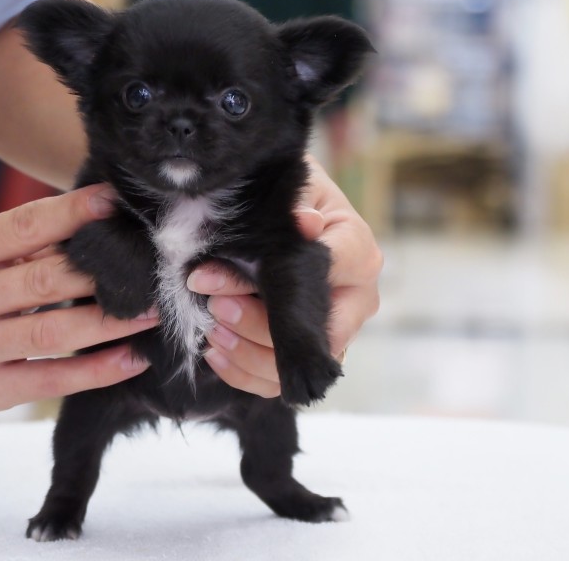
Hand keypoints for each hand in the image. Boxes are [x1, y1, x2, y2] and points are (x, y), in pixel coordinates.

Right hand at [0, 185, 156, 412]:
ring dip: (112, 322)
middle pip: (46, 281)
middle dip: (106, 275)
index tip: (116, 203)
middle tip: (154, 271)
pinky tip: (132, 359)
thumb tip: (97, 223)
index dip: (73, 213)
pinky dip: (97, 370)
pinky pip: (51, 379)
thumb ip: (24, 242)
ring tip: (152, 313)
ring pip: (54, 332)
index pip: (24, 227)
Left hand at [188, 156, 381, 397]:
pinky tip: (214, 352)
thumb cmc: (290, 197)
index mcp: (357, 252)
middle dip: (259, 326)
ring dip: (247, 354)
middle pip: (317, 335)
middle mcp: (357, 298)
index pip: (330, 276)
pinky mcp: (310, 352)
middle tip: (215, 307)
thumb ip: (296, 205)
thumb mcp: (293, 188)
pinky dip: (243, 373)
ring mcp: (336, 330)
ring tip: (211, 331)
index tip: (218, 277)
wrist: (286, 213)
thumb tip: (306, 223)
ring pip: (298, 365)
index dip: (278, 282)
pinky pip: (280, 381)